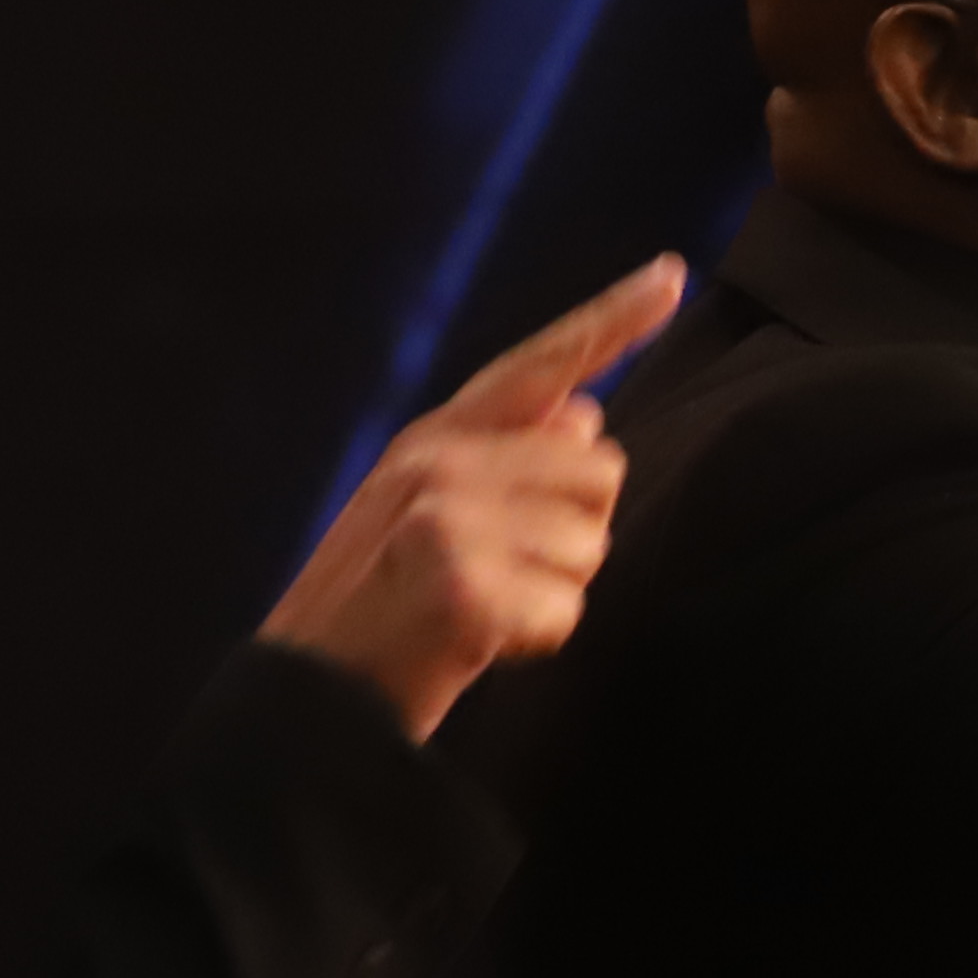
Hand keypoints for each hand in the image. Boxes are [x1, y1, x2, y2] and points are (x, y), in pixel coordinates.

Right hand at [260, 255, 686, 738]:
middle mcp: (440, 461)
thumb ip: (502, 459)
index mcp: (433, 438)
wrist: (305, 701)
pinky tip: (483, 647)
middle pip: (599, 470)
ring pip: (592, 544)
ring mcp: (449, 519)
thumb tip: (586, 415)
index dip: (612, 320)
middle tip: (502, 576)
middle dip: (576, 533)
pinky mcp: (465, 586)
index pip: (538, 364)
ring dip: (558, 592)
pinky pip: (567, 610)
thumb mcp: (422, 512)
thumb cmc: (377, 612)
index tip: (672, 276)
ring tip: (486, 610)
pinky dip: (539, 642)